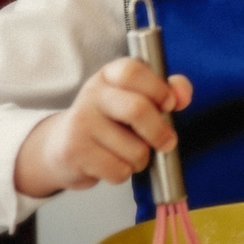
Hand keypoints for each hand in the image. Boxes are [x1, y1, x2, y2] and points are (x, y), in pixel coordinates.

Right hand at [14, 58, 192, 197]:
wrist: (60, 147)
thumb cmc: (109, 121)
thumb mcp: (133, 98)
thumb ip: (165, 91)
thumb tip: (183, 95)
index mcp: (109, 75)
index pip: (133, 71)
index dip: (158, 88)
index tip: (169, 104)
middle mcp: (92, 95)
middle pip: (137, 110)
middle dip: (160, 132)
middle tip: (167, 143)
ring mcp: (81, 123)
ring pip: (134, 149)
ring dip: (141, 159)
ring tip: (129, 154)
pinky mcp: (75, 152)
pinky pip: (119, 170)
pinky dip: (124, 172)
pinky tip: (112, 164)